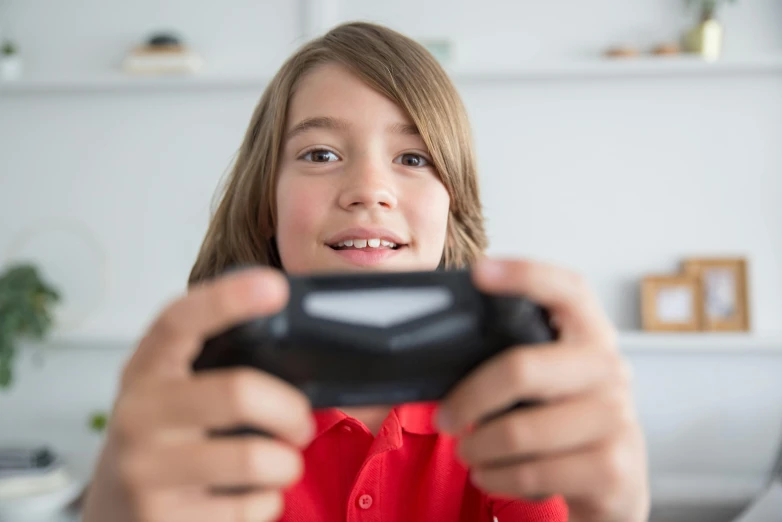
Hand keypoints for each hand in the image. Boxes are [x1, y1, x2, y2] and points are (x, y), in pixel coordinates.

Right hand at [82, 268, 314, 521]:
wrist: (113, 515)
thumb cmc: (161, 440)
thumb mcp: (171, 392)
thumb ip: (212, 364)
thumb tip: (288, 335)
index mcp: (146, 370)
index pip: (180, 321)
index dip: (228, 298)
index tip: (275, 286)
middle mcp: (139, 415)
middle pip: (239, 393)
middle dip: (291, 409)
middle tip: (300, 422)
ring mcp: (146, 471)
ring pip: (257, 458)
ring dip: (287, 463)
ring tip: (281, 463)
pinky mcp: (164, 519)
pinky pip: (253, 506)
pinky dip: (268, 501)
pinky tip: (250, 497)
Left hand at [436, 258, 649, 521]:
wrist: (616, 479)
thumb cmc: (565, 417)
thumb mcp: (552, 377)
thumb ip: (516, 353)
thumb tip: (442, 344)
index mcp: (590, 333)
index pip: (565, 288)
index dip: (524, 273)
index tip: (480, 271)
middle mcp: (609, 368)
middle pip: (521, 369)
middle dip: (468, 398)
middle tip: (444, 417)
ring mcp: (615, 417)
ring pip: (518, 432)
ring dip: (477, 448)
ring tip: (468, 451)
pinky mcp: (611, 466)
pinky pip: (532, 474)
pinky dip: (497, 478)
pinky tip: (491, 474)